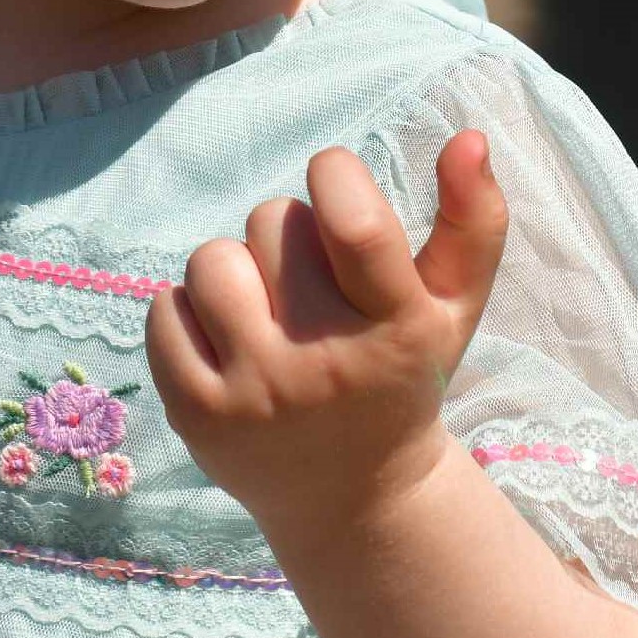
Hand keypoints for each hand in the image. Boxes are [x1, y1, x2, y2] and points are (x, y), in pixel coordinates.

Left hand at [145, 133, 505, 534]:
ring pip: (211, 260)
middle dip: (288, 235)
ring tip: (264, 310)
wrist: (355, 500)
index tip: (335, 185)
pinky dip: (187, 312)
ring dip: (234, 269)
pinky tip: (225, 343)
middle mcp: (326, 364)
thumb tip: (467, 137)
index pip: (353, 219)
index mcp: (398, 328)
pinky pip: (163, 309)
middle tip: (310, 286)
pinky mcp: (198, 416)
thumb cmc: (402, 375)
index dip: (334, 176)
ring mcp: (256, 394)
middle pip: (274, 222)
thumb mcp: (453, 306)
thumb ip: (474, 219)